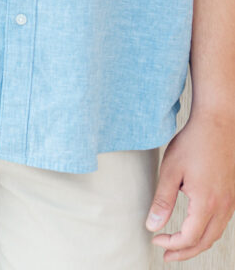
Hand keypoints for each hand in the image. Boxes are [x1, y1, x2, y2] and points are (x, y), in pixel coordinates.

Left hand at [146, 111, 234, 260]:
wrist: (217, 124)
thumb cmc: (193, 143)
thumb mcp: (170, 171)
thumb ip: (162, 201)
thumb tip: (152, 226)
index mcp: (206, 204)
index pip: (189, 237)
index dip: (171, 244)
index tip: (155, 239)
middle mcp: (222, 207)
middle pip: (205, 242)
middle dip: (185, 252)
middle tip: (166, 255)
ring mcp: (230, 201)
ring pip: (215, 234)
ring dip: (197, 243)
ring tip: (179, 246)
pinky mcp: (231, 194)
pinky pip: (221, 223)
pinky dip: (207, 232)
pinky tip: (195, 227)